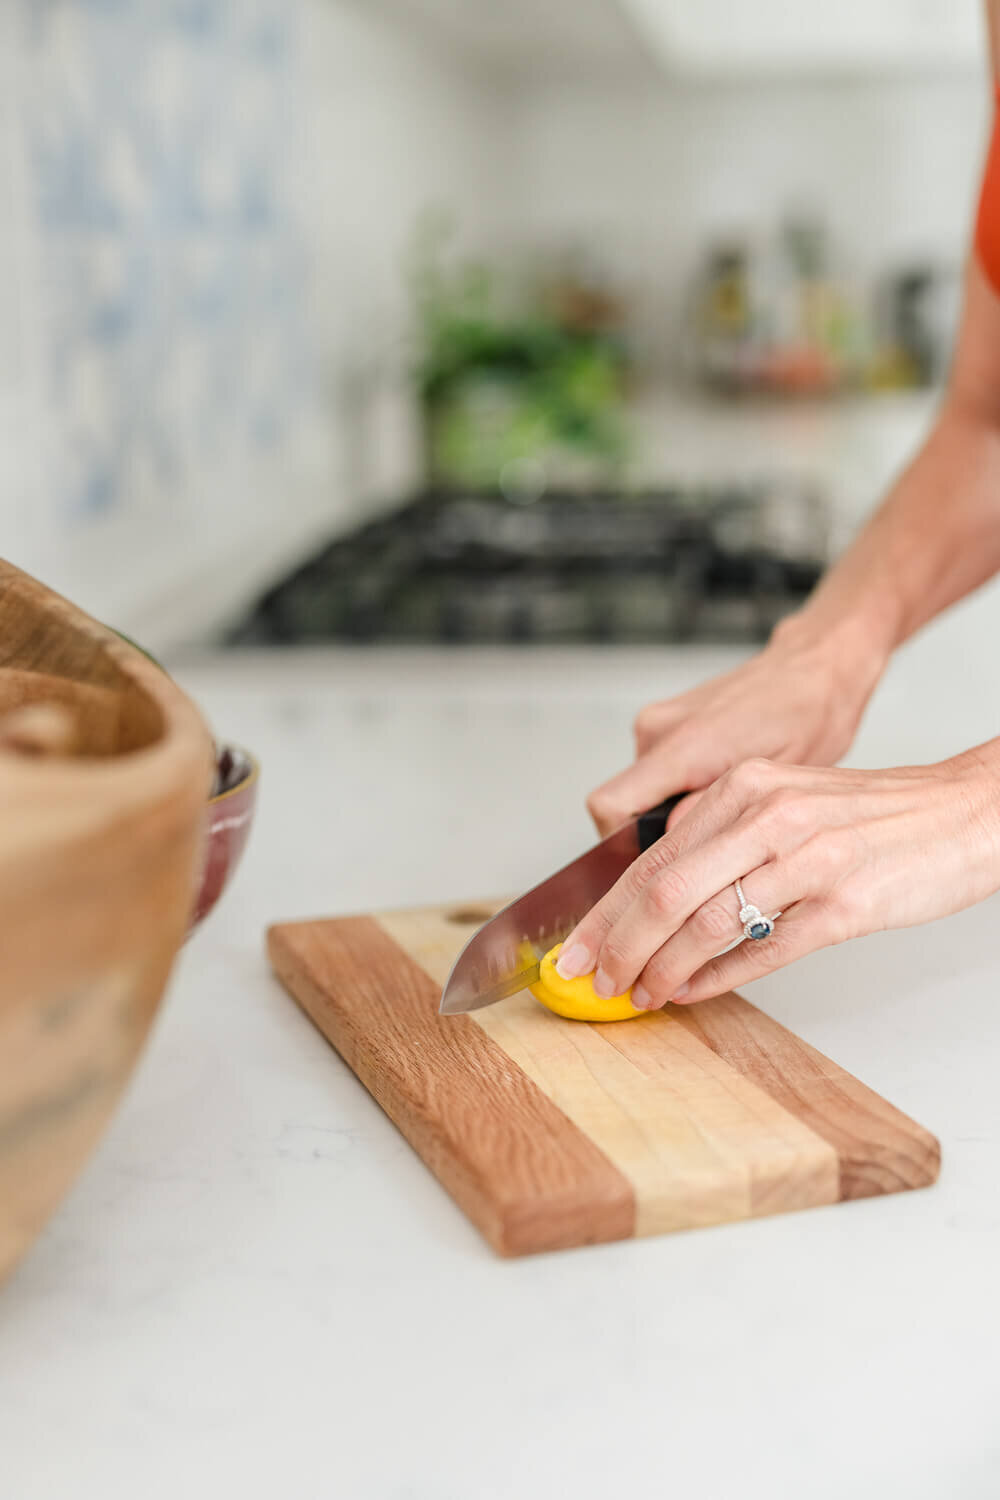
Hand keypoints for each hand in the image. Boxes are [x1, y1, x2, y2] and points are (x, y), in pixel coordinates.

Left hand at [559, 749, 999, 1007]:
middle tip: (592, 982)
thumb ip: (724, 839)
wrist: (963, 813)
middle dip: (618, 944)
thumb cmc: (873, 816)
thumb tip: (656, 900)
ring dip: (663, 968)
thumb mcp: (786, 803)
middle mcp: (769, 816)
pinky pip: (765, 950)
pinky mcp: (845, 905)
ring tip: (641, 995)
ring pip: (708, 922)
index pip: (653, 856)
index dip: (606, 910)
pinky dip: (719, 978)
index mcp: (746, 788)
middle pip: (666, 889)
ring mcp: (808, 860)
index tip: (576, 947)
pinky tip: (693, 992)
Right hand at [586, 619, 886, 835]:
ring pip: (640, 790)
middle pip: (621, 804)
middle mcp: (661, 729)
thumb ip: (716, 814)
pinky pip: (655, 770)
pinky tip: (720, 788)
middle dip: (652, 833)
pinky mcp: (668, 721)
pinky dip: (678, 788)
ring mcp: (661, 722)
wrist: (815, 667)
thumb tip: (675, 849)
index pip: (610, 805)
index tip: (653, 867)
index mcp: (685, 744)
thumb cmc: (808, 714)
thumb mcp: (774, 781)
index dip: (620, 844)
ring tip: (724, 810)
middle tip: (704, 849)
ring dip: (669, 810)